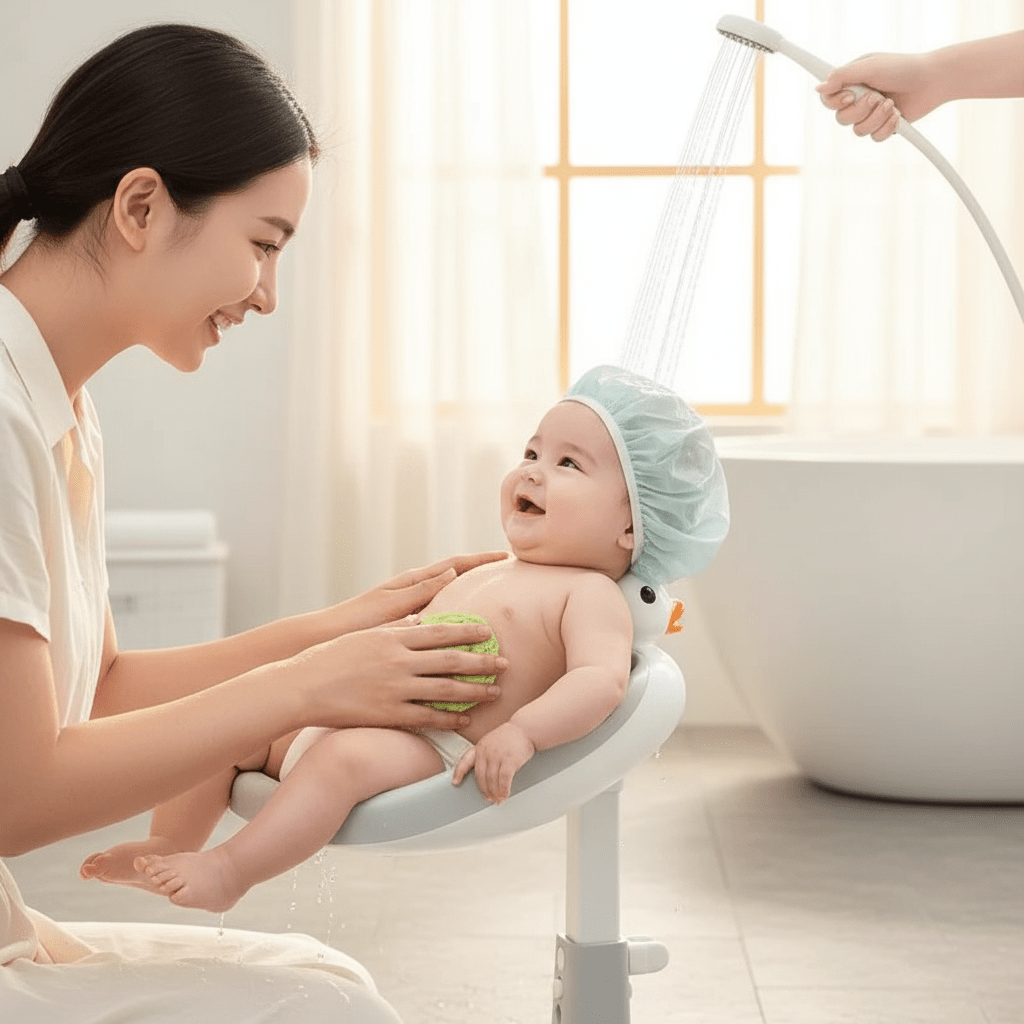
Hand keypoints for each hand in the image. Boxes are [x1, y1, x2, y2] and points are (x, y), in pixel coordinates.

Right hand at [292, 618, 506, 730]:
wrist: (302, 686)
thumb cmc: (332, 657)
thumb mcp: (366, 635)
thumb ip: (396, 630)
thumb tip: (421, 621)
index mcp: (393, 637)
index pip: (441, 632)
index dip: (468, 633)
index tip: (489, 633)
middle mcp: (398, 661)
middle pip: (451, 660)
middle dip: (482, 662)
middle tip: (505, 664)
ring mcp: (394, 688)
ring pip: (445, 690)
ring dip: (475, 692)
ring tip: (495, 693)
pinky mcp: (388, 713)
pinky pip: (426, 717)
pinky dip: (449, 719)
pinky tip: (466, 721)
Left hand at [327, 551, 508, 634]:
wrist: (328, 639)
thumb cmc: (356, 621)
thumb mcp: (392, 604)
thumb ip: (422, 590)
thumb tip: (452, 571)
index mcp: (412, 582)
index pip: (455, 564)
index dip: (481, 559)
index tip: (506, 555)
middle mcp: (413, 590)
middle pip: (456, 576)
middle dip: (481, 571)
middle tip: (510, 572)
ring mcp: (410, 606)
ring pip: (449, 596)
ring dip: (471, 593)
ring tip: (497, 598)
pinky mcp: (406, 624)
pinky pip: (439, 616)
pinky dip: (455, 616)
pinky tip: (467, 629)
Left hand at [451, 722, 535, 803]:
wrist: (526, 728)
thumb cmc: (511, 737)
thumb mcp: (493, 742)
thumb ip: (487, 756)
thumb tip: (486, 777)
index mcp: (480, 746)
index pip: (465, 761)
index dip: (459, 772)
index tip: (455, 782)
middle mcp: (486, 751)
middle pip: (481, 776)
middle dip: (484, 790)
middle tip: (489, 798)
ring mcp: (497, 755)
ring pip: (492, 780)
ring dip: (495, 793)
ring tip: (498, 799)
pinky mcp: (509, 760)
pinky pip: (504, 780)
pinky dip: (504, 790)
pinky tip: (505, 795)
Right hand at [816, 52, 935, 140]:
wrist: (932, 80)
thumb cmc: (903, 68)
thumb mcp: (870, 67)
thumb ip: (842, 76)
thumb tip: (818, 88)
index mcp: (851, 83)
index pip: (828, 100)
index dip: (835, 103)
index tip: (850, 96)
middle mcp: (858, 99)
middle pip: (842, 119)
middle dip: (861, 110)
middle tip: (878, 96)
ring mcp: (870, 114)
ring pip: (858, 131)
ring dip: (876, 118)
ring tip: (892, 105)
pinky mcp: (883, 126)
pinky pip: (874, 138)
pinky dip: (887, 127)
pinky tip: (898, 116)